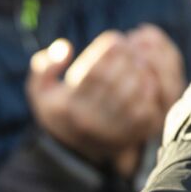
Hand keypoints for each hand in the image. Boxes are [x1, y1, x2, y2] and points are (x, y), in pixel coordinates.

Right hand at [27, 26, 178, 174]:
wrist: (75, 151)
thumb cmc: (60, 109)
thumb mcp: (40, 90)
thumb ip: (43, 66)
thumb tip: (65, 48)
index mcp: (68, 106)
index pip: (92, 70)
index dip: (108, 48)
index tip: (115, 39)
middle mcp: (88, 121)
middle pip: (114, 79)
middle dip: (127, 56)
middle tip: (132, 46)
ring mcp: (110, 130)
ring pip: (133, 92)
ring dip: (141, 70)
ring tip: (140, 59)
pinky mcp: (130, 136)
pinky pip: (146, 110)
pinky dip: (150, 90)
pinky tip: (147, 78)